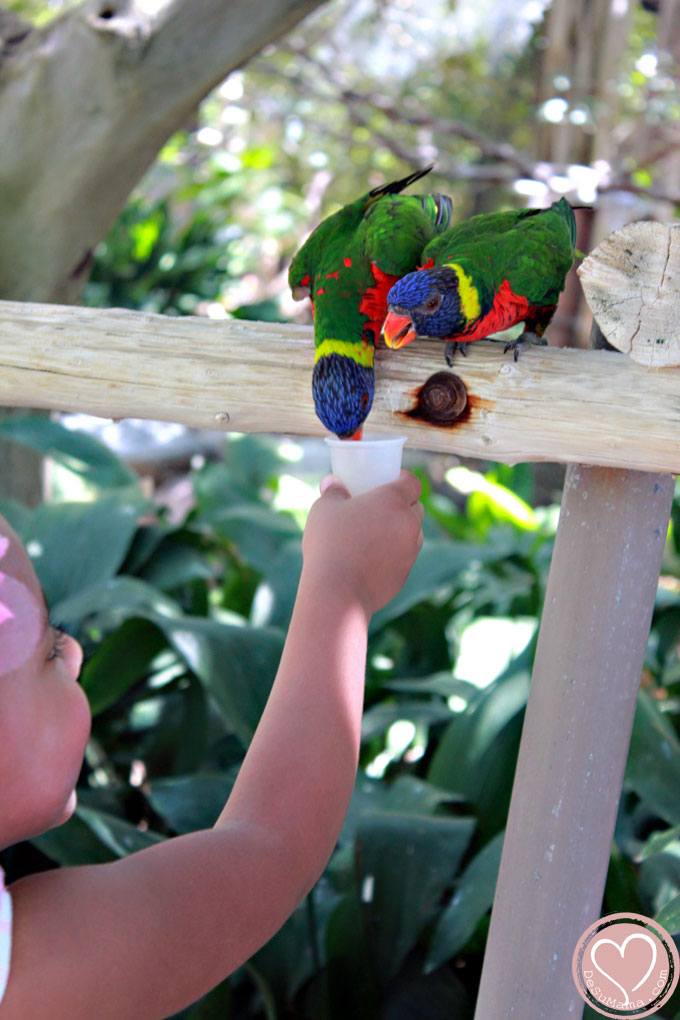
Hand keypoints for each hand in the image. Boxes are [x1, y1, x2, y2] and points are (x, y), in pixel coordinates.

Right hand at [302, 469, 423, 617]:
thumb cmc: (330, 544)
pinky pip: (404, 558)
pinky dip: (394, 554)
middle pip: (416, 508)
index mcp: (393, 500)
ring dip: (401, 531)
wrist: (337, 592)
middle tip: (381, 507)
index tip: (391, 480)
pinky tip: (372, 558)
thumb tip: (333, 483)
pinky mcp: (405, 574)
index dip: (403, 479)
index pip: (412, 482)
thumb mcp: (323, 510)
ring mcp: (410, 551)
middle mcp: (408, 524)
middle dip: (404, 505)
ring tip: (377, 534)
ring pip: (414, 534)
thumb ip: (333, 492)